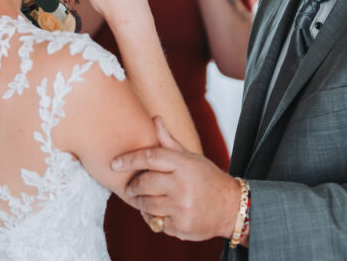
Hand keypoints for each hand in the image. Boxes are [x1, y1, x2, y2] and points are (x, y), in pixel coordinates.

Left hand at [112, 117, 241, 240]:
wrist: (232, 207)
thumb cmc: (208, 179)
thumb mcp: (191, 158)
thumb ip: (169, 142)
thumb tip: (155, 118)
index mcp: (185, 164)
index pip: (150, 157)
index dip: (129, 159)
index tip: (114, 163)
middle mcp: (183, 186)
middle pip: (144, 183)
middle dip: (133, 185)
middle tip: (131, 186)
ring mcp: (182, 208)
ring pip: (146, 205)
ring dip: (139, 202)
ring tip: (141, 199)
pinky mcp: (181, 227)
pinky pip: (155, 222)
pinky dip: (151, 218)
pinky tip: (157, 212)